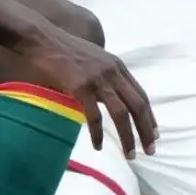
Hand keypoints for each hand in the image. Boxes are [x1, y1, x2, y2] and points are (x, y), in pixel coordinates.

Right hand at [16, 24, 157, 157]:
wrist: (42, 39)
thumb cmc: (62, 49)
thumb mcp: (93, 58)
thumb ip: (105, 75)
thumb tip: (109, 96)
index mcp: (117, 66)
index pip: (141, 95)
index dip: (149, 117)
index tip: (154, 134)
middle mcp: (113, 72)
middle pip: (138, 106)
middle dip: (146, 131)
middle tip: (150, 151)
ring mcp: (97, 80)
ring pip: (121, 113)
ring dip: (128, 137)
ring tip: (130, 155)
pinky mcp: (80, 87)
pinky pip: (95, 116)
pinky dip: (98, 134)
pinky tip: (98, 146)